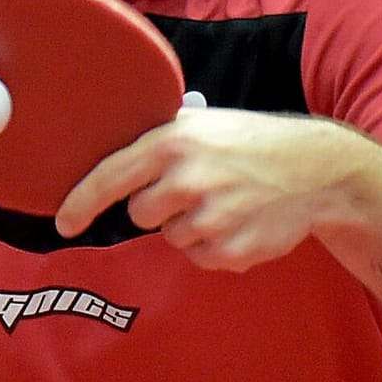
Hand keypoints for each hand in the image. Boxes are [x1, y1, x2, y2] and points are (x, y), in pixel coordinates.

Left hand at [54, 106, 352, 271]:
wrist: (318, 171)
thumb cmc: (256, 143)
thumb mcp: (207, 123)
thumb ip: (163, 137)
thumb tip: (111, 151)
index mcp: (175, 141)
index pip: (111, 177)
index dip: (81, 202)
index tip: (63, 222)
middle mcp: (188, 178)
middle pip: (141, 213)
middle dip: (161, 206)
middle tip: (197, 188)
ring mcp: (211, 217)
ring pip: (173, 237)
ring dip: (192, 226)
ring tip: (227, 201)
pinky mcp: (232, 249)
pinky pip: (201, 258)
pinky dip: (216, 246)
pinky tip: (241, 222)